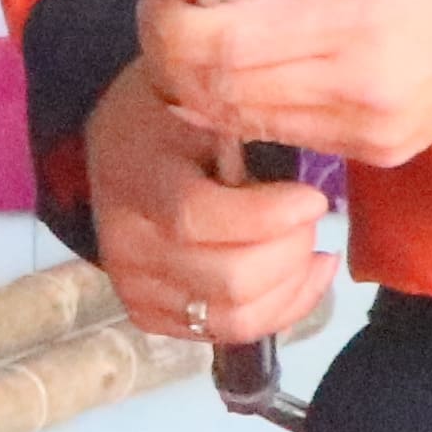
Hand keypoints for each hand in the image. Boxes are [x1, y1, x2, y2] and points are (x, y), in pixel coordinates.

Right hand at [83, 54, 337, 349]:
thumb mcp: (202, 96)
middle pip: (229, 279)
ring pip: (236, 318)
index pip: (198, 217)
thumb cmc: (168, 114)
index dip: (268, 216)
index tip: (314, 198)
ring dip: (291, 285)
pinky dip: (279, 308)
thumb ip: (245, 121)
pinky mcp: (149, 315)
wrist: (117, 144)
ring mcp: (134, 287)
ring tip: (309, 247)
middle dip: (290, 251)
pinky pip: (231, 334)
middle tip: (310, 217)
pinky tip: (298, 272)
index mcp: (136, 178)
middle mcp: (126, 244)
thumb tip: (311, 138)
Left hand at [138, 0, 431, 171]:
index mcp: (347, 19)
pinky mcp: (380, 153)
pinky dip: (254, 107)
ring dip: (207, 87)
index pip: (216, 48)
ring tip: (215, 38)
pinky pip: (288, 136)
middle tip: (175, 16)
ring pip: (245, 125)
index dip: (166, 27)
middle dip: (173, 57)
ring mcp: (369, 132)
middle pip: (219, 95)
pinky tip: (261, 69)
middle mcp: (356, 89)